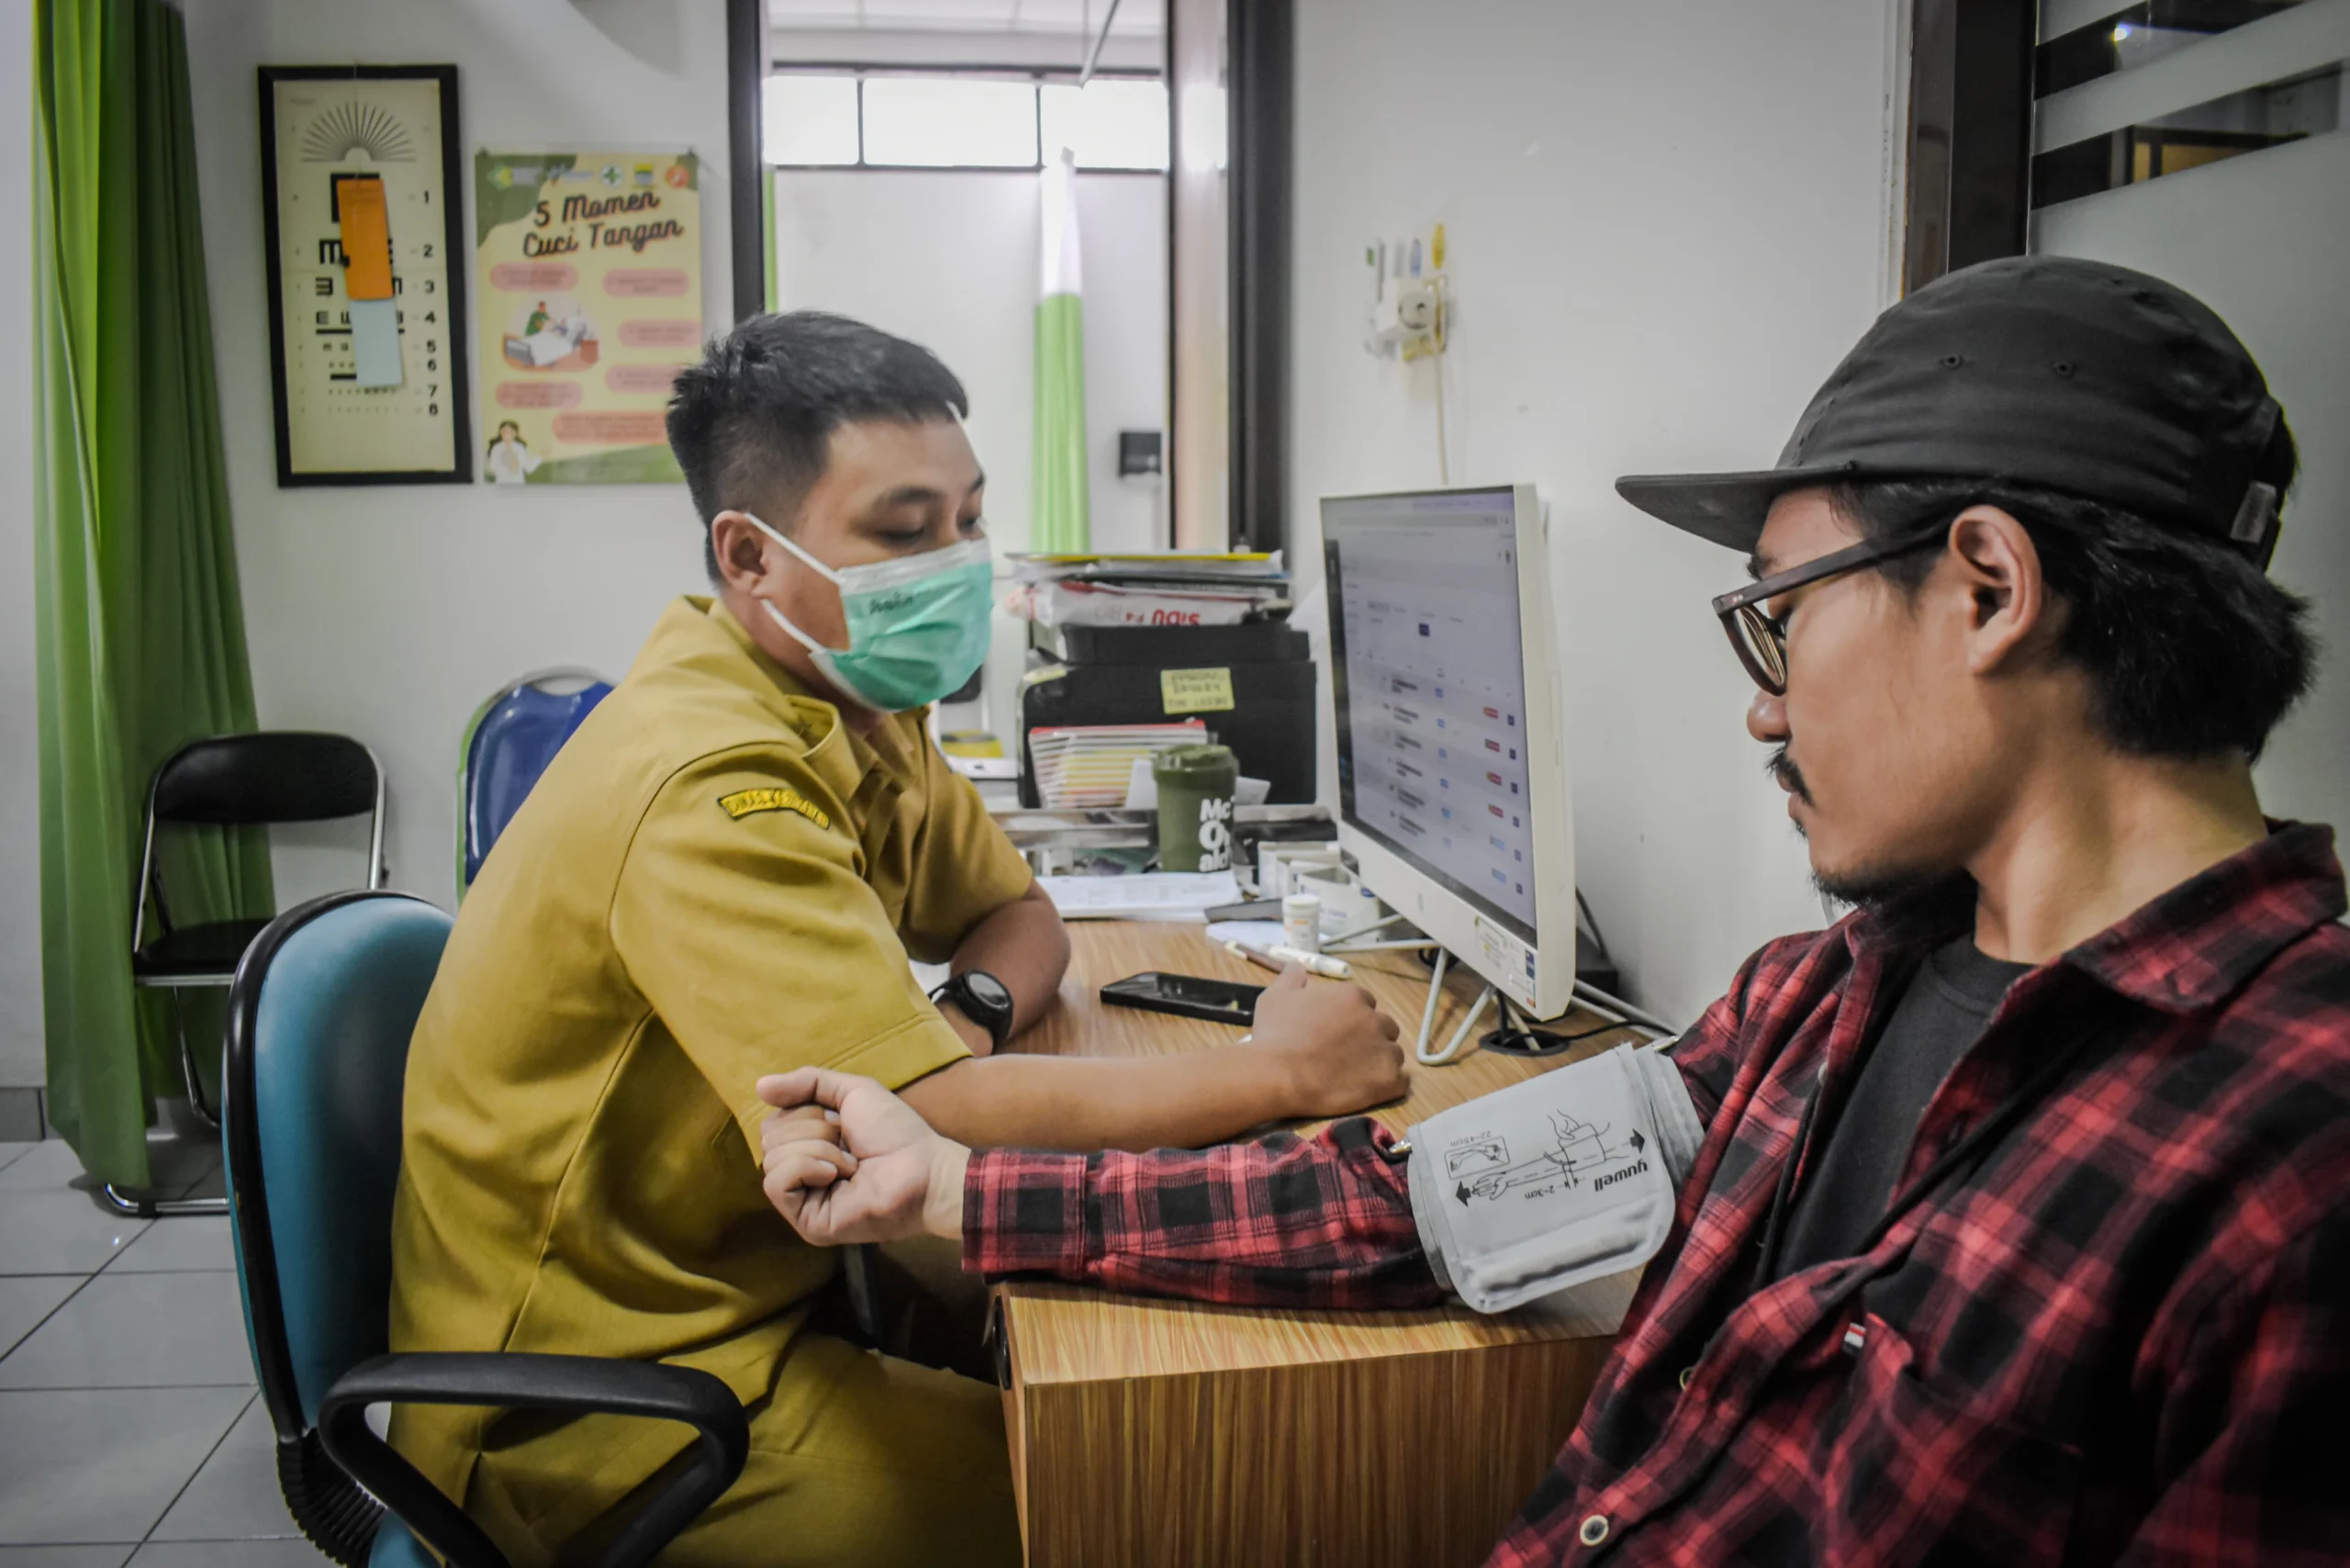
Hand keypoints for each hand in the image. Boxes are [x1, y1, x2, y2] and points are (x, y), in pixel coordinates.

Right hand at [756, 1068, 971, 1244]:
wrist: (923, 1168)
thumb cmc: (894, 1132)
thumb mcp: (852, 1092)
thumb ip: (808, 1083)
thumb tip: (759, 1086)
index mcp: (808, 1142)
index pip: (774, 1119)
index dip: (806, 1111)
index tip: (841, 1119)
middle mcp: (801, 1170)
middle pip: (769, 1136)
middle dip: (813, 1128)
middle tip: (849, 1143)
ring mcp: (802, 1199)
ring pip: (772, 1157)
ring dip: (819, 1149)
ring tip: (852, 1162)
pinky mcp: (806, 1221)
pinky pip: (776, 1184)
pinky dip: (807, 1168)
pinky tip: (837, 1174)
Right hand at [1248, 963, 1407, 1117]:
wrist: (1278, 1074)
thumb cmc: (1275, 1034)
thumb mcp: (1275, 997)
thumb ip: (1291, 978)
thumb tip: (1296, 966)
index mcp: (1353, 996)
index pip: (1365, 1003)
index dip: (1352, 1019)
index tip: (1337, 1032)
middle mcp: (1375, 1019)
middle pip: (1385, 1027)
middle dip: (1371, 1038)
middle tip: (1347, 1054)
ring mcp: (1384, 1050)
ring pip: (1393, 1054)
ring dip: (1380, 1062)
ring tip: (1355, 1076)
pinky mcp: (1388, 1080)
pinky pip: (1399, 1082)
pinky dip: (1387, 1086)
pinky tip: (1367, 1090)